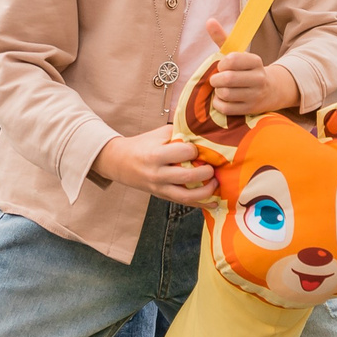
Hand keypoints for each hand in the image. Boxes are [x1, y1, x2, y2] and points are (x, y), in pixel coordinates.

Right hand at [97, 133, 217, 204]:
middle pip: (187, 177)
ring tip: (215, 183)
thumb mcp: (158, 134)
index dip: (195, 150)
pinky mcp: (163, 196)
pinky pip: (184, 203)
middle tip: (212, 166)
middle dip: (206, 172)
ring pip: (186, 196)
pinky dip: (201, 203)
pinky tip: (214, 202)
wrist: (121, 162)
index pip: (183, 153)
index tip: (197, 148)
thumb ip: (179, 133)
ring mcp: (159, 188)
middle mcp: (157, 174)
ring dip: (206, 191)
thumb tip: (204, 132)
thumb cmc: (143, 145)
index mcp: (156, 155)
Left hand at [201, 20, 299, 118]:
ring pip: (225, 94)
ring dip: (217, 92)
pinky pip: (226, 108)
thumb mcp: (237, 54)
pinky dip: (219, 104)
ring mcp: (255, 95)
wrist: (270, 90)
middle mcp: (258, 78)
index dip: (221, 64)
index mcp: (255, 61)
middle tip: (216, 79)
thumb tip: (209, 21)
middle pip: (227, 79)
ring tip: (221, 89)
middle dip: (216, 79)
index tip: (222, 66)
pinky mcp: (250, 110)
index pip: (232, 59)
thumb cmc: (246, 70)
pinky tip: (223, 99)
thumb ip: (222, 38)